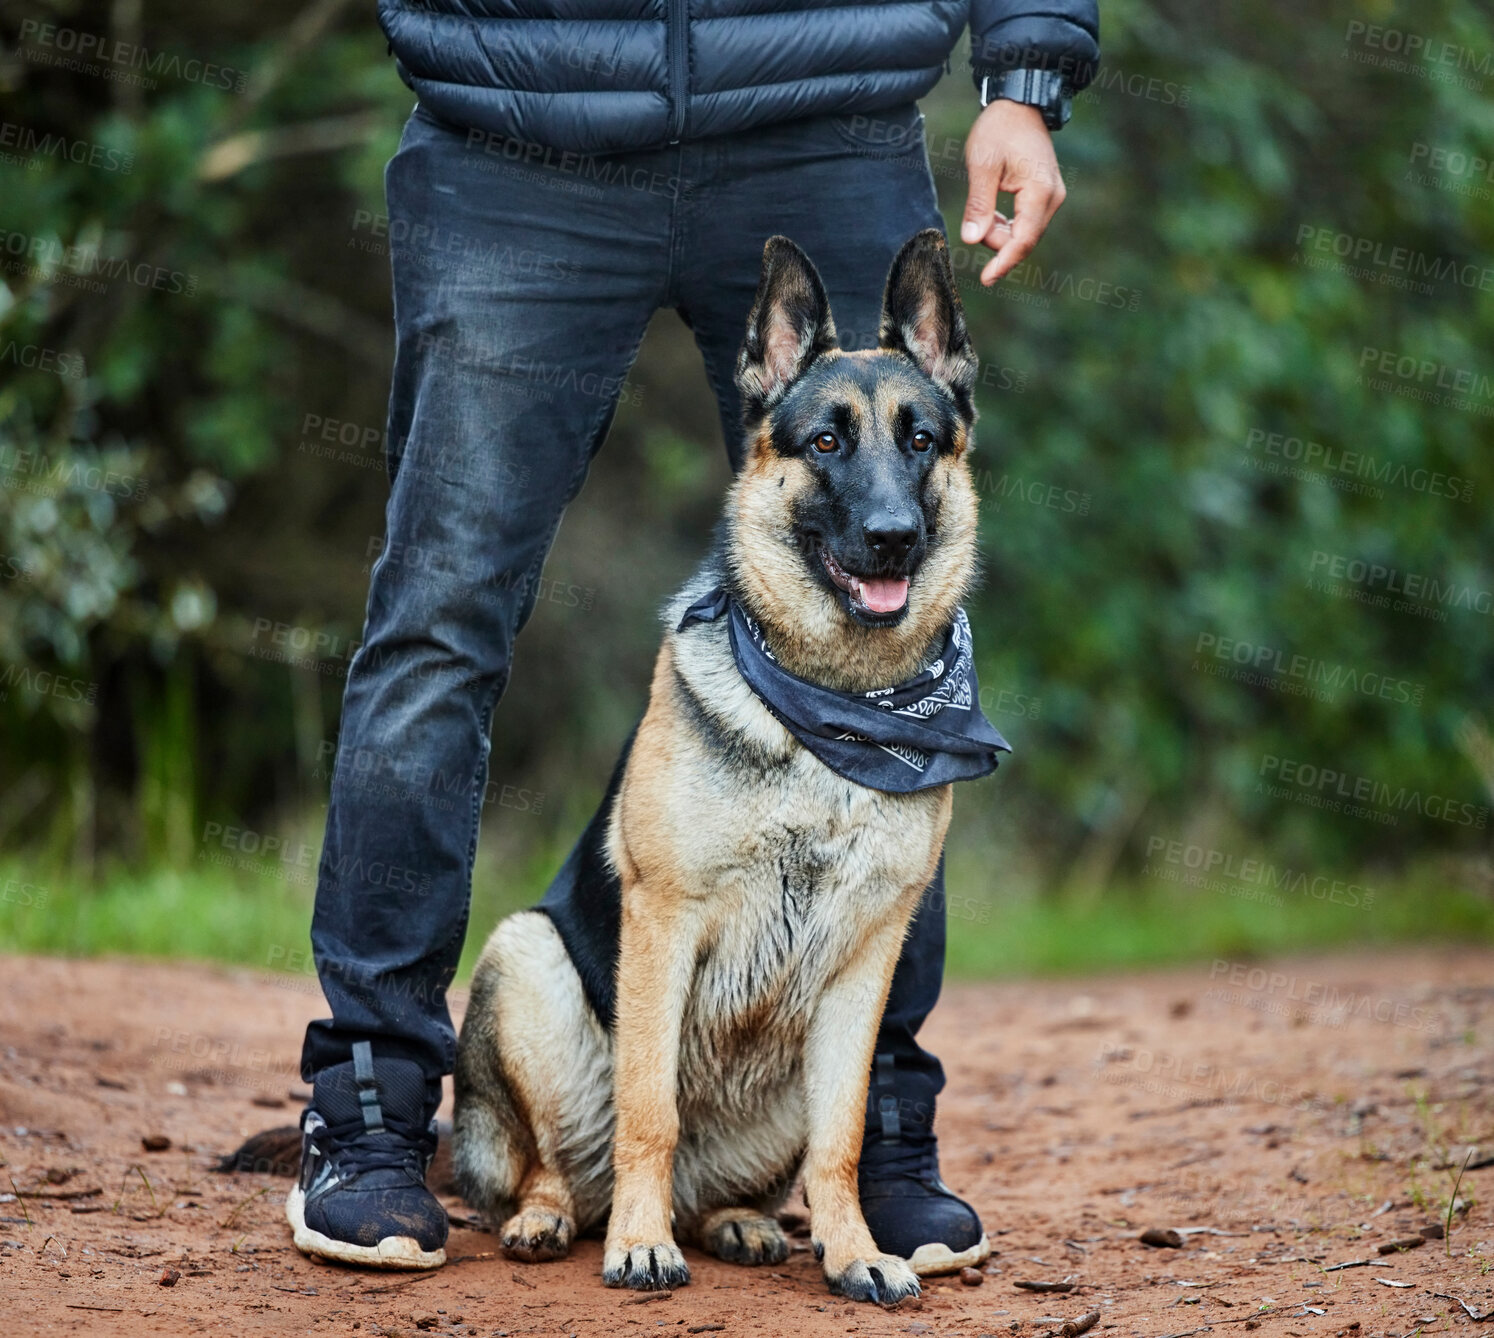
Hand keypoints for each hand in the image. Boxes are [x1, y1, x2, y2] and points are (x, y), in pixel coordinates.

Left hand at [960, 99, 1066, 284]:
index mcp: (1040, 192)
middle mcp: (1052, 198)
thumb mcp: (982, 166)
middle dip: (996, 240)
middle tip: (976, 217)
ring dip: (999, 232)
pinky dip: (1006, 224)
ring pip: (1023, 233)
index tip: (986, 279)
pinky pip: (1025, 222)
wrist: (1020, 103)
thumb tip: (971, 240)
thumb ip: (978, 205)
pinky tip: (991, 210)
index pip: (1023, 240)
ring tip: (983, 205)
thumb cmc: (1000, 129)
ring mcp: (1051, 196)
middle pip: (1023, 240)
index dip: (1004, 262)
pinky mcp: (1045, 195)